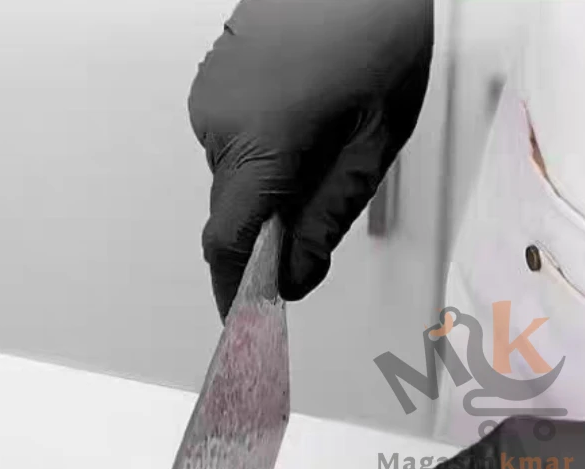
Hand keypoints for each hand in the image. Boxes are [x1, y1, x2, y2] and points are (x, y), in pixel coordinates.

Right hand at [189, 0, 433, 318]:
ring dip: (275, 187)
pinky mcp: (214, 84)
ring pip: (237, 179)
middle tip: (327, 210)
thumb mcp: (373, 143)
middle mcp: (220, 122)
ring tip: (330, 142)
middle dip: (274, 231)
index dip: (235, 289)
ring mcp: (210, 99)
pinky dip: (267, 155)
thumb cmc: (374, 33)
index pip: (228, 242)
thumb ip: (330, 218)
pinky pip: (234, 143)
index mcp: (260, 143)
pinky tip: (307, 122)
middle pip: (236, 213)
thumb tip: (298, 276)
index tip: (247, 318)